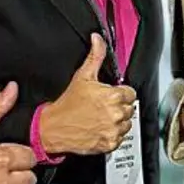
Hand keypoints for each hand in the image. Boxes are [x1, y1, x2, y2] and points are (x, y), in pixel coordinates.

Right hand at [40, 35, 137, 154]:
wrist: (53, 128)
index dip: (119, 93)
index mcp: (113, 96)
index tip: (109, 95)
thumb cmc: (67, 104)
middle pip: (129, 108)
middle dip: (118, 106)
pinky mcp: (110, 144)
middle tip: (102, 107)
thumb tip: (98, 39)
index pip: (130, 93)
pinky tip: (99, 128)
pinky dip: (112, 135)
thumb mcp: (82, 76)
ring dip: (117, 121)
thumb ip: (95, 56)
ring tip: (100, 118)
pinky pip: (120, 138)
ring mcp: (113, 130)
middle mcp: (115, 113)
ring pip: (126, 123)